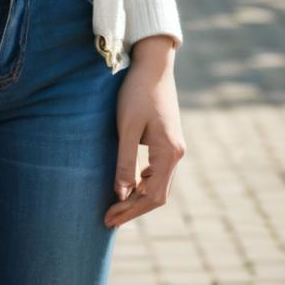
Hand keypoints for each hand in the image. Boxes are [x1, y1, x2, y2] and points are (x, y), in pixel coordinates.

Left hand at [103, 37, 185, 228]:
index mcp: (169, 153)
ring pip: (159, 185)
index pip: (152, 196)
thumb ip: (125, 161)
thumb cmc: (137, 93)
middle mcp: (176, 153)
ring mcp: (174, 147)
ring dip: (138, 198)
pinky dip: (143, 184)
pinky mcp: (167, 140)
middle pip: (158, 195)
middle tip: (108, 219)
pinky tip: (128, 185)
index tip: (109, 218)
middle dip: (133, 208)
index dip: (130, 210)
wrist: (153, 64)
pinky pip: (157, 172)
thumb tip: (120, 194)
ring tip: (115, 207)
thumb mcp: (127, 127)